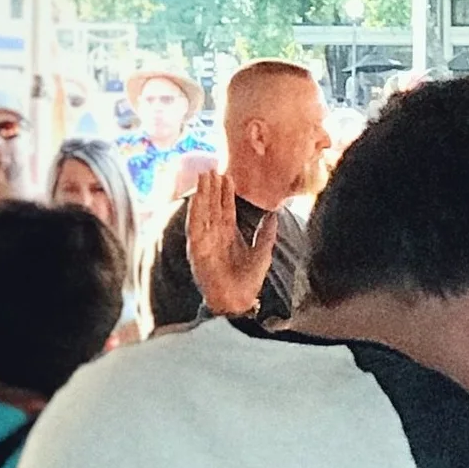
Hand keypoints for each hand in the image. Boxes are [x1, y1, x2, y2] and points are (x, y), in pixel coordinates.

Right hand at [185, 171, 276, 318]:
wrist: (238, 300)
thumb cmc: (249, 280)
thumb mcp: (263, 252)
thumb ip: (267, 233)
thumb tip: (274, 214)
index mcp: (229, 233)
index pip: (226, 207)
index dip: (226, 192)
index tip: (227, 175)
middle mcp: (215, 234)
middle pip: (213, 205)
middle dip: (212, 187)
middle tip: (212, 168)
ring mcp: (205, 240)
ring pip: (203, 211)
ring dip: (202, 194)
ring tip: (204, 176)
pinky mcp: (197, 249)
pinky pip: (194, 226)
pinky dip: (195, 211)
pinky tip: (196, 197)